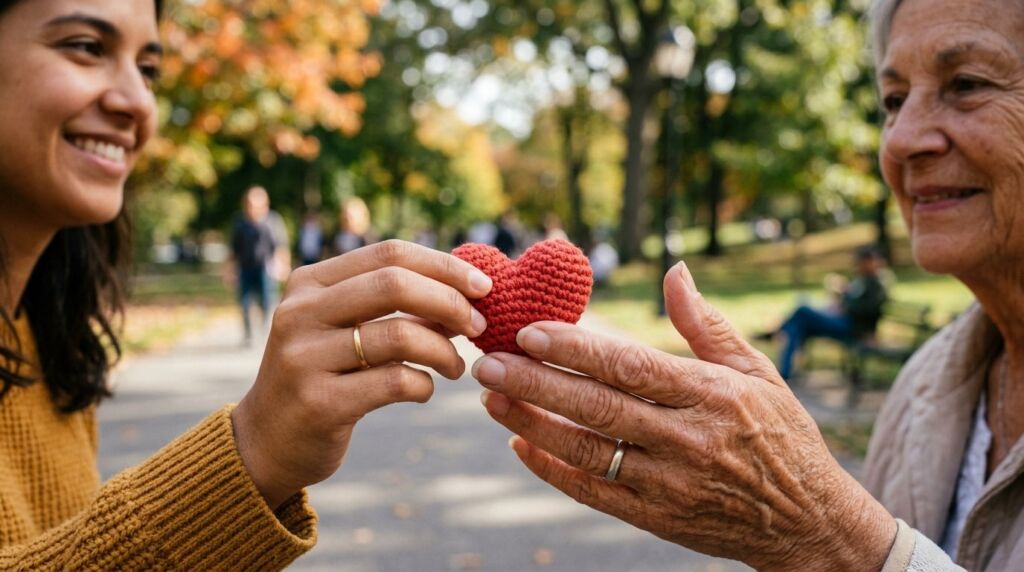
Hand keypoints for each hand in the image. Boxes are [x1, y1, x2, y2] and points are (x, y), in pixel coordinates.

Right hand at [232, 240, 492, 508]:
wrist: (266, 443)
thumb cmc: (323, 377)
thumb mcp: (345, 330)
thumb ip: (393, 307)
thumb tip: (467, 291)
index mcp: (309, 284)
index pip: (389, 254)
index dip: (444, 265)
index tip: (483, 286)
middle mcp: (300, 313)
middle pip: (394, 284)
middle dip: (450, 302)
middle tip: (478, 326)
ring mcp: (304, 357)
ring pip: (400, 335)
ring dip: (444, 351)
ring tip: (455, 367)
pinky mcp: (319, 402)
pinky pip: (394, 382)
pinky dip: (423, 384)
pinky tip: (424, 390)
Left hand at [472, 262, 895, 570]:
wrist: (809, 523)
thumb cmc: (781, 434)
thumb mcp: (757, 373)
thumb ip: (706, 325)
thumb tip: (674, 271)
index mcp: (713, 396)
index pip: (632, 368)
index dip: (578, 350)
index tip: (530, 330)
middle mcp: (689, 440)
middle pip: (599, 409)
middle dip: (537, 384)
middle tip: (488, 360)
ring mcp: (670, 483)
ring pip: (588, 452)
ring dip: (533, 424)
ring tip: (492, 397)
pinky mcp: (657, 517)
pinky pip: (595, 493)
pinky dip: (553, 471)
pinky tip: (520, 445)